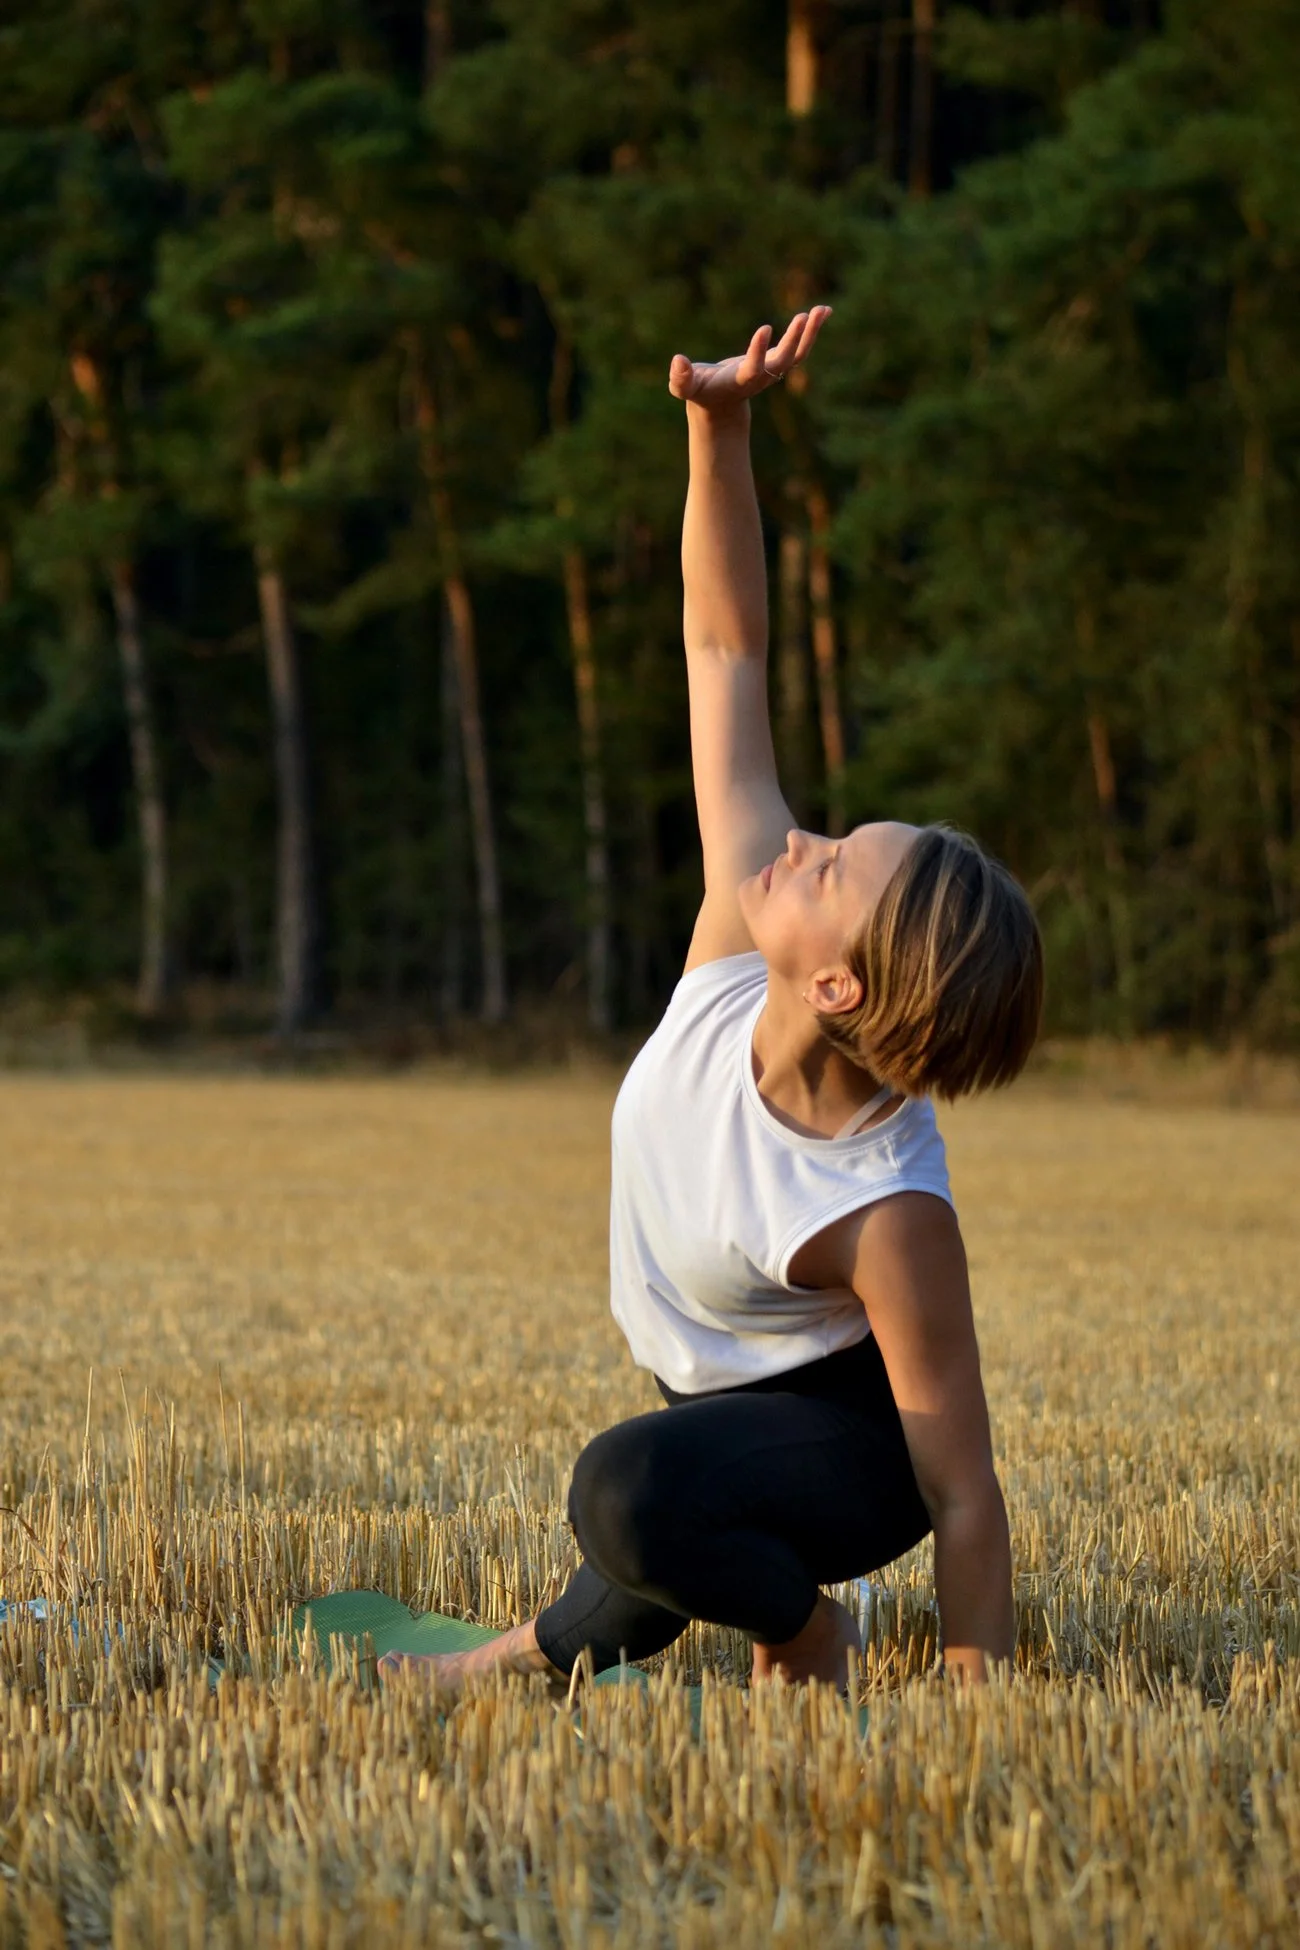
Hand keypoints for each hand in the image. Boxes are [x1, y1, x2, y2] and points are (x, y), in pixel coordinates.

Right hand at [668, 307, 831, 413]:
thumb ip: (680, 379)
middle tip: (803, 317)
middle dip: (793, 341)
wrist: (720, 405)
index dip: (759, 351)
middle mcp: (761, 377)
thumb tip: (677, 361)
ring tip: (822, 310)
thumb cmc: (700, 393)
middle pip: (783, 361)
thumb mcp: (685, 388)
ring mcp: (771, 369)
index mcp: (740, 381)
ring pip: (797, 354)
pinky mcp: (777, 360)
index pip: (753, 368)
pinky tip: (824, 310)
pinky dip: (812, 330)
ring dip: (810, 333)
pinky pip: (800, 346)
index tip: (765, 328)